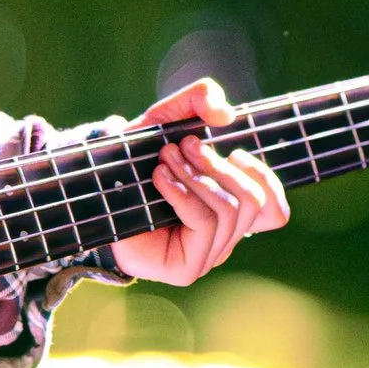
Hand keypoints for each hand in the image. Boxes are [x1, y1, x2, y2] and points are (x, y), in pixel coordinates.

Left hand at [108, 80, 290, 286]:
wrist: (94, 193)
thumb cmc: (135, 162)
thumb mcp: (168, 118)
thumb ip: (199, 99)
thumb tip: (226, 114)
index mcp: (229, 211)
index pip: (275, 212)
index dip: (267, 180)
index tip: (235, 152)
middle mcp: (224, 238)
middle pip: (253, 201)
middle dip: (218, 166)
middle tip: (184, 146)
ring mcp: (208, 256)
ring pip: (228, 210)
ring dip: (195, 176)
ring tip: (164, 159)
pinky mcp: (188, 269)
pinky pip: (204, 223)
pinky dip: (182, 193)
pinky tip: (158, 179)